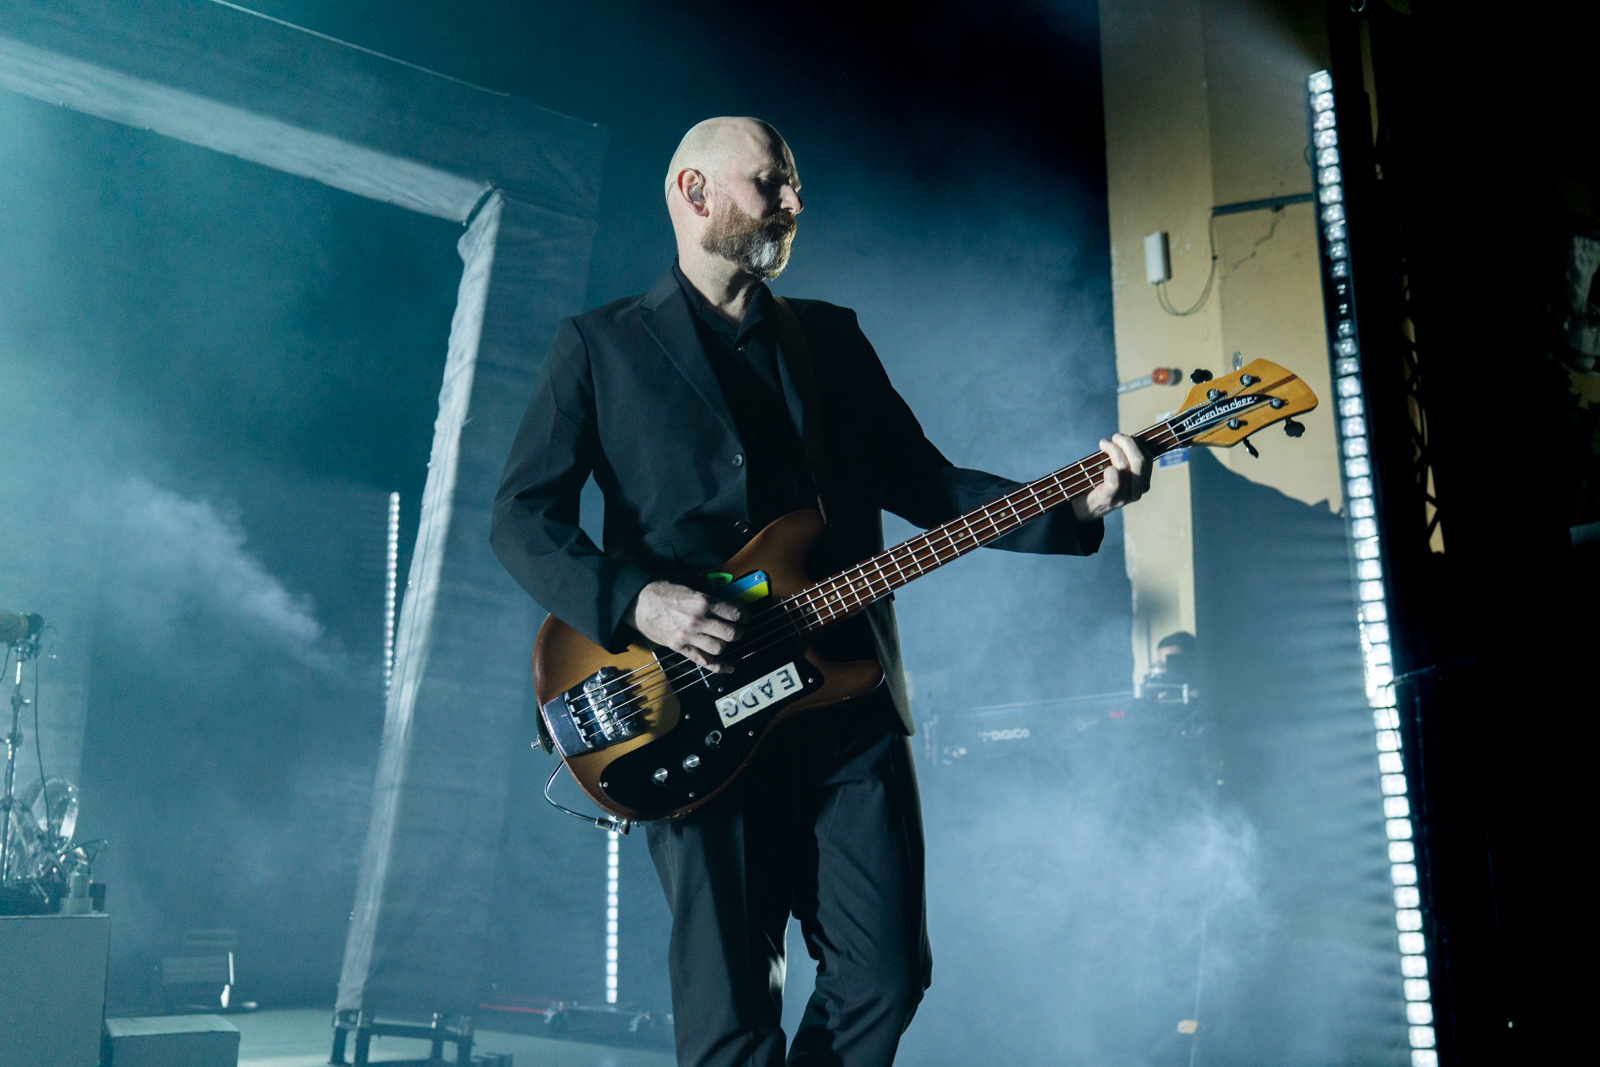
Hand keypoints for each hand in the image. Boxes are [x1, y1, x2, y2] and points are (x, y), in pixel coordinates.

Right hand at [623, 580, 747, 672]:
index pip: (733, 613)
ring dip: (726, 645)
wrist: (639, 603)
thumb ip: (708, 599)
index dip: (744, 616)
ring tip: (725, 640)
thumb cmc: (663, 593)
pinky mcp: (681, 648)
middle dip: (738, 632)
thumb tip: (726, 606)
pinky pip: (704, 661)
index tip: (745, 617)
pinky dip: (719, 667)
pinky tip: (730, 667)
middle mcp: (698, 620)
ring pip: (719, 648)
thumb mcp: (689, 588)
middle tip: (737, 629)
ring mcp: (689, 636)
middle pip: (730, 633)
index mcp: (702, 602)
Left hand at [1071, 433, 1151, 520]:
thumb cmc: (1097, 483)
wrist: (1081, 508)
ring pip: (1126, 466)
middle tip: (1114, 437)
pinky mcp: (1109, 499)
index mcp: (1142, 483)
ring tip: (1104, 444)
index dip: (1135, 443)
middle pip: (1140, 461)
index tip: (1120, 438)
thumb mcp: (1115, 470)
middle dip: (1127, 443)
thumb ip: (1124, 457)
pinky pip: (1115, 481)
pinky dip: (1109, 469)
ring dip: (1114, 450)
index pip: (1147, 457)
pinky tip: (1103, 466)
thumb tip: (1124, 437)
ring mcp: (1124, 497)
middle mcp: (1136, 491)